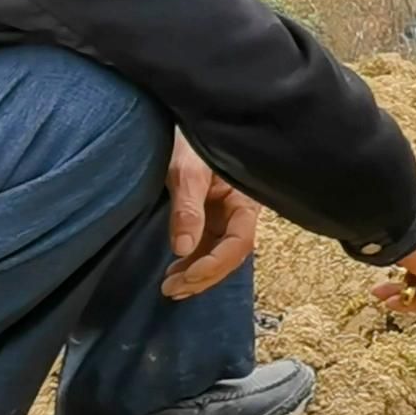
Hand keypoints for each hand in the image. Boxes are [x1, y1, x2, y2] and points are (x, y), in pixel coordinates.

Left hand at [163, 130, 260, 299]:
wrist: (184, 124)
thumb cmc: (190, 141)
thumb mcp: (186, 172)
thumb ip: (187, 209)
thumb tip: (183, 249)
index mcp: (246, 200)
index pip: (239, 242)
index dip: (216, 264)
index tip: (188, 276)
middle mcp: (239, 212)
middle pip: (231, 254)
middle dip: (204, 275)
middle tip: (172, 290)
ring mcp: (225, 215)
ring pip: (218, 253)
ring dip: (197, 274)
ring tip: (170, 288)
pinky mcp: (210, 216)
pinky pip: (206, 245)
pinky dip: (192, 262)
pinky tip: (175, 273)